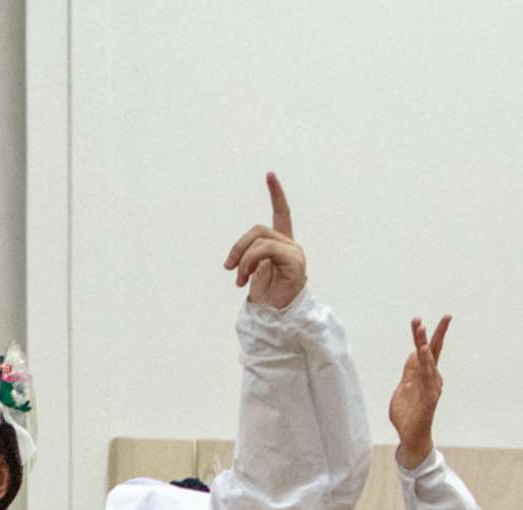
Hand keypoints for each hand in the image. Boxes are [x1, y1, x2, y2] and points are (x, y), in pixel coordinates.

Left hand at [225, 173, 305, 310]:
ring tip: (239, 280)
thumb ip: (249, 256)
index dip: (276, 195)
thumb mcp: (252, 273)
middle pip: (258, 230)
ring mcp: (294, 253)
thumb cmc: (265, 301)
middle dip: (238, 247)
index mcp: (281, 245)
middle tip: (228, 268)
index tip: (270, 174)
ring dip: (243, 260)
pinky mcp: (294, 262)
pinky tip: (247, 280)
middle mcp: (289, 245)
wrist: (276, 321)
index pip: (281, 214)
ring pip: (260, 239)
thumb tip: (235, 258)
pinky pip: (266, 250)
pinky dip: (251, 262)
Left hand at [388, 316, 449, 468]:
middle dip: (437, 333)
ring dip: (425, 344)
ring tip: (422, 329)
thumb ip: (409, 371)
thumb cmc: (407, 413)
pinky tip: (422, 352)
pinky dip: (425, 363)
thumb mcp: (404, 387)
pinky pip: (427, 376)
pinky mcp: (430, 396)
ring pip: (429, 361)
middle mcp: (432, 378)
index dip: (420, 336)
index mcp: (424, 375)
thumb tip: (413, 353)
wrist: (410, 436)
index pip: (424, 351)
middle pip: (434, 351)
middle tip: (446, 316)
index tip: (417, 320)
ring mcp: (432, 386)